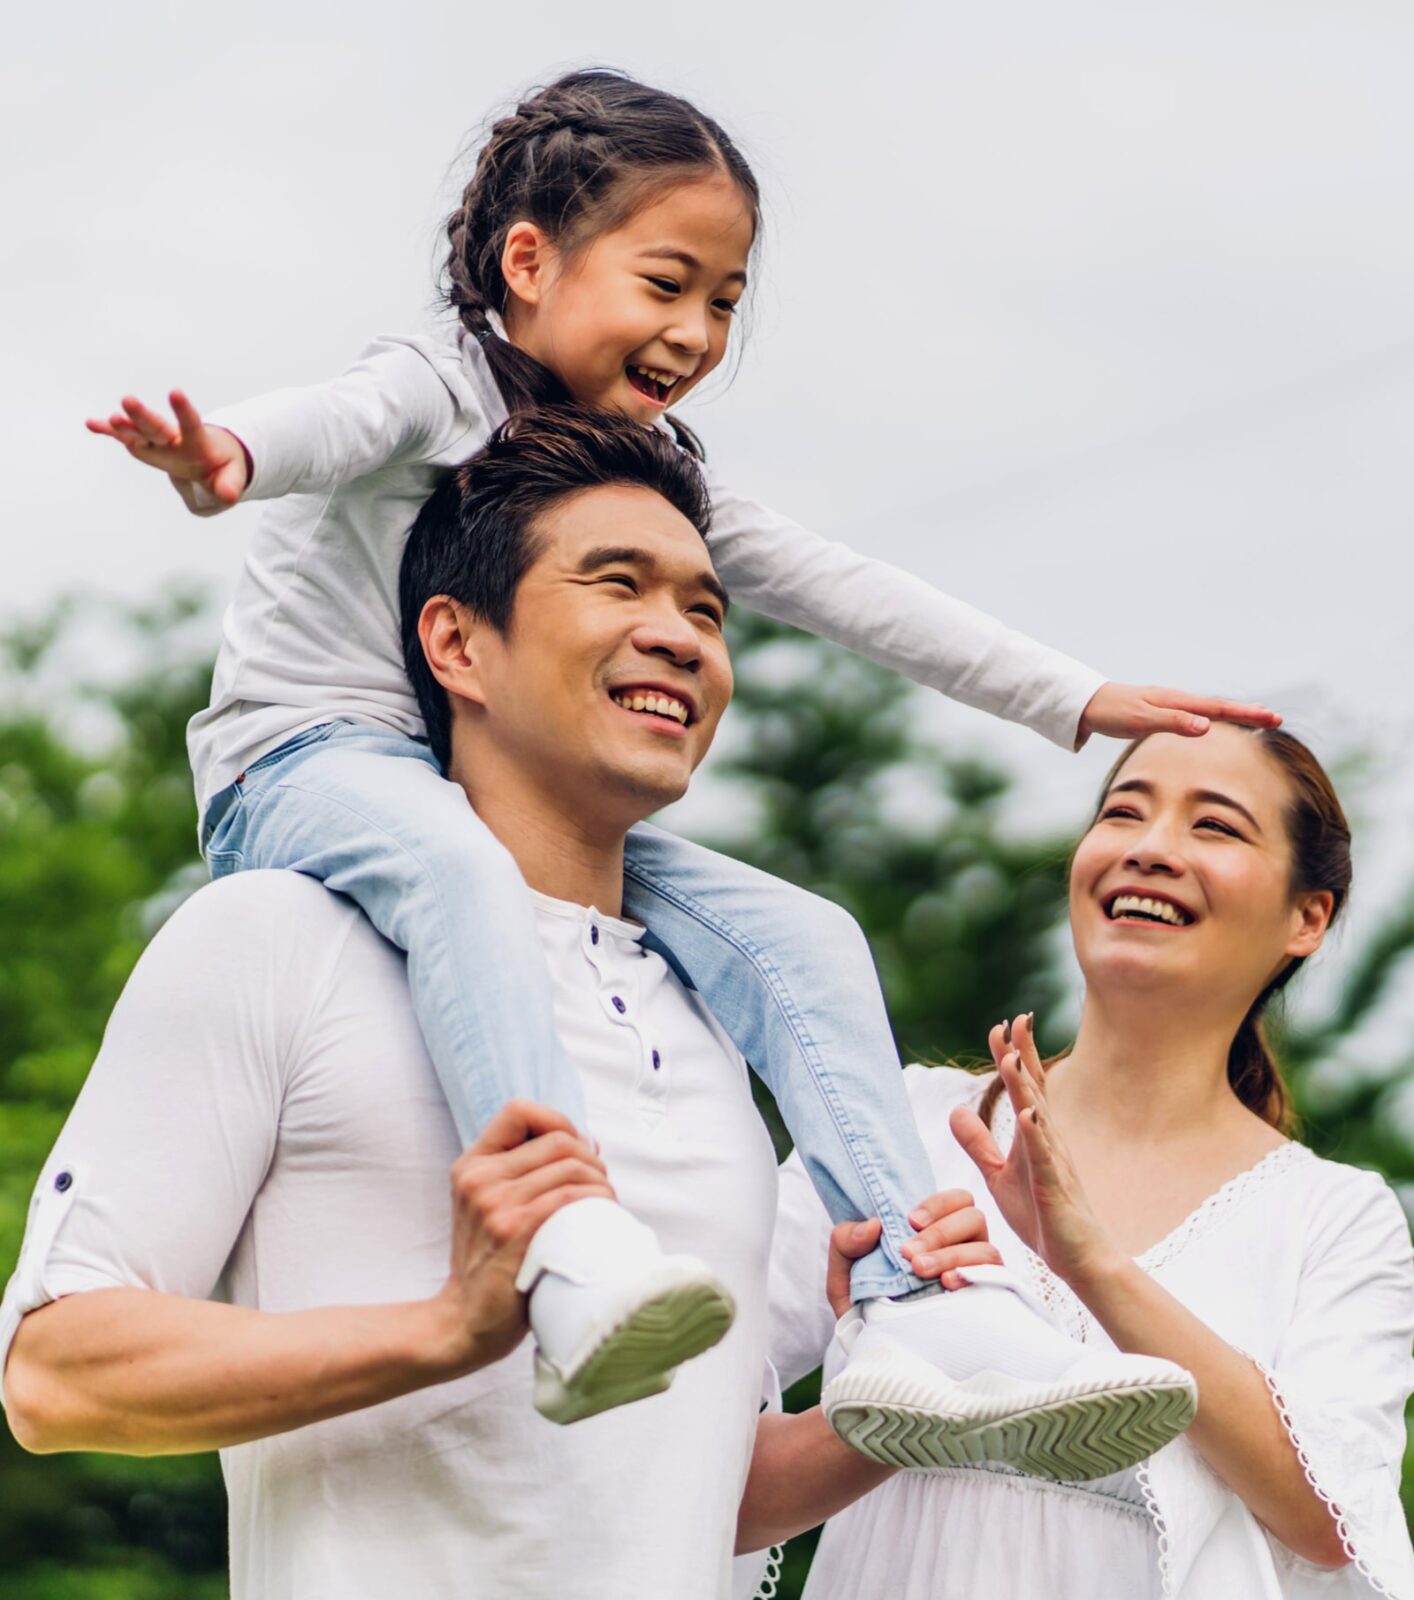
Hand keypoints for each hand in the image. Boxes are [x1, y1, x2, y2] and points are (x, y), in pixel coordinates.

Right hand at [86, 389, 249, 512]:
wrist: (210, 457)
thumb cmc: (222, 465)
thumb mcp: (231, 476)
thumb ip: (230, 485)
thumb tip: (229, 496)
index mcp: (197, 441)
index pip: (191, 424)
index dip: (183, 410)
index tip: (175, 392)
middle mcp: (173, 437)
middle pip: (157, 425)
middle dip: (142, 415)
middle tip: (128, 400)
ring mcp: (157, 441)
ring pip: (139, 430)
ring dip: (125, 424)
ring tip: (112, 418)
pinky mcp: (145, 446)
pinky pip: (125, 438)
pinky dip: (109, 432)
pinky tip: (91, 423)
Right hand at [432, 1099, 613, 1374]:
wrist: (463, 1321)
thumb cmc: (489, 1264)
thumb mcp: (489, 1207)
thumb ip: (524, 1174)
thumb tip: (587, 1144)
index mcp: (471, 1165)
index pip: (519, 1110)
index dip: (556, 1120)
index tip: (574, 1148)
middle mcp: (479, 1178)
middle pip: (556, 1139)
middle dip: (590, 1156)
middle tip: (600, 1183)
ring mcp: (494, 1204)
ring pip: (569, 1167)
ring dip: (600, 1181)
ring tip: (605, 1201)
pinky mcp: (513, 1231)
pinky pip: (568, 1197)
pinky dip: (595, 1199)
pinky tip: (603, 1213)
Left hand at [825, 1191, 1001, 1316]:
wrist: (873, 1355)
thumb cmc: (863, 1308)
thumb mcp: (844, 1275)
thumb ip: (846, 1242)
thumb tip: (874, 1225)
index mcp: (933, 1233)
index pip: (956, 1201)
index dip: (938, 1204)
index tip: (911, 1221)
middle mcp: (961, 1249)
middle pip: (973, 1217)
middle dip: (941, 1232)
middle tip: (910, 1255)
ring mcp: (975, 1275)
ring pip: (986, 1248)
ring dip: (952, 1254)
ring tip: (921, 1272)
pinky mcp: (986, 1301)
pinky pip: (995, 1279)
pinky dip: (974, 1275)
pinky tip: (950, 1284)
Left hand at [949, 1015, 1118, 1291]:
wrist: (1076, 1258)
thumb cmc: (1041, 1214)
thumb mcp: (997, 1174)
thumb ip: (977, 1143)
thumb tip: (955, 1110)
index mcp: (1034, 1135)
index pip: (1023, 1087)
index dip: (1012, 1055)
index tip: (999, 1024)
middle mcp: (1047, 1140)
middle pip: (1035, 1089)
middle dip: (1024, 1054)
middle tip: (1016, 1018)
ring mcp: (1054, 1163)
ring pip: (1039, 1116)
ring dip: (1026, 1086)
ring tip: (1012, 1058)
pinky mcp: (1054, 1189)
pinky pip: (1045, 1158)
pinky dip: (1036, 1135)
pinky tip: (1028, 1114)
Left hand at [1078, 682, 1280, 744]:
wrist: (1088, 704)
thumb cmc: (1113, 713)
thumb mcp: (1142, 720)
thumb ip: (1173, 723)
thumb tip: (1207, 726)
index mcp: (1177, 702)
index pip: (1219, 708)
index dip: (1246, 714)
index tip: (1272, 718)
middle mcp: (1177, 700)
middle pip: (1220, 706)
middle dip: (1248, 713)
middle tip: (1277, 719)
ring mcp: (1170, 704)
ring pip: (1210, 708)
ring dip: (1235, 713)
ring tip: (1258, 716)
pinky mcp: (1162, 711)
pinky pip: (1196, 712)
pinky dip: (1214, 715)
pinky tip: (1216, 720)